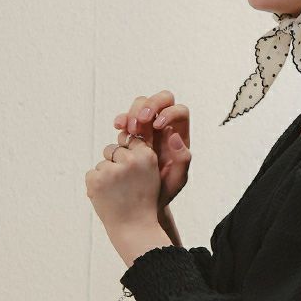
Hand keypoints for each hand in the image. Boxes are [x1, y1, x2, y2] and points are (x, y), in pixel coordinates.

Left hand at [84, 132, 160, 233]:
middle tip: (126, 186)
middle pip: (112, 149)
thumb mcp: (152, 175)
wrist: (134, 228)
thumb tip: (123, 134)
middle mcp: (130, 160)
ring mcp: (112, 170)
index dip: (130, 157)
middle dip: (116, 164)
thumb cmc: (144, 201)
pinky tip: (108, 197)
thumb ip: (141, 154)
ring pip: (102, 163)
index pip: (130, 141)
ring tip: (117, 194)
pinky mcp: (96, 179)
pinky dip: (96, 185)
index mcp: (147, 156)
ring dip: (106, 176)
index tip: (134, 174)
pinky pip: (91, 174)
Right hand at [112, 90, 191, 211]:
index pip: (179, 111)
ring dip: (134, 112)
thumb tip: (174, 135)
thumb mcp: (178, 179)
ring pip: (141, 105)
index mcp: (179, 135)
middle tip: (141, 121)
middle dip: (150, 105)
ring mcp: (146, 128)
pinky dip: (121, 119)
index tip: (158, 126)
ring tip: (129, 130)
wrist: (145, 200)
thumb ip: (182, 159)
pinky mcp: (131, 134)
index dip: (169, 113)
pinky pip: (126, 119)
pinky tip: (118, 128)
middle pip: (160, 100)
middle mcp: (164, 127)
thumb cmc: (165, 190)